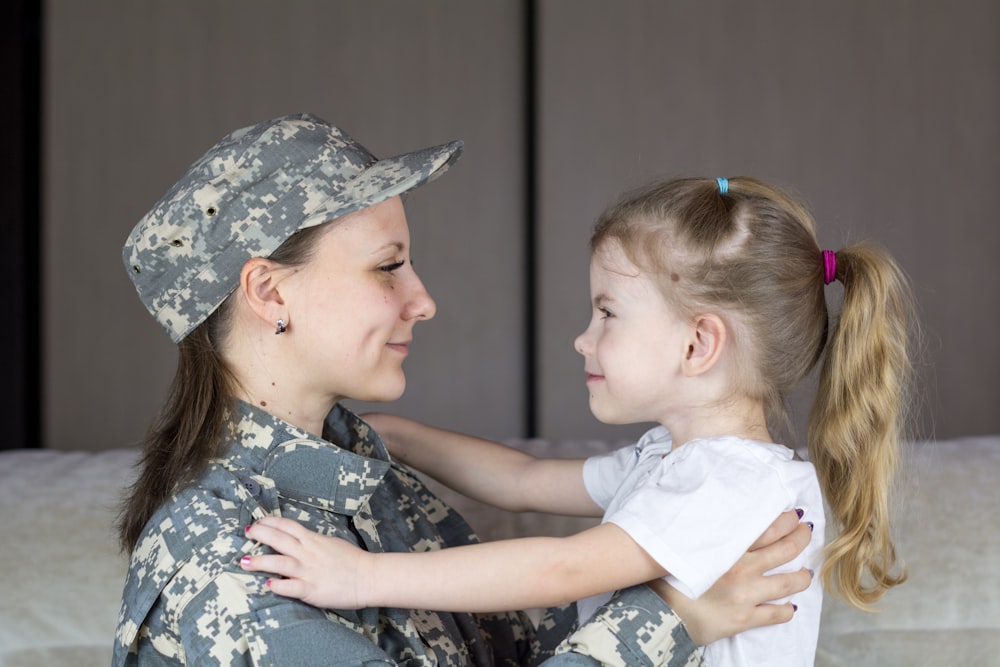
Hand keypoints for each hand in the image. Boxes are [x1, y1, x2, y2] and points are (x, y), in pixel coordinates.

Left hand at [241, 517, 372, 608]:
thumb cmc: (352, 560)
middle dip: (260, 534)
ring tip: (244, 562)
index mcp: (313, 540)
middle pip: (279, 539)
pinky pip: (290, 587)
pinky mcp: (311, 590)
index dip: (270, 522)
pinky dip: (277, 585)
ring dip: (260, 561)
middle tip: (246, 533)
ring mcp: (308, 571)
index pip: (288, 526)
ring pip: (279, 563)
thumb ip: (312, 542)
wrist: (368, 577)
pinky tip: (266, 585)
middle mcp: (308, 553)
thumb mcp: (331, 543)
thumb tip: (297, 540)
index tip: (258, 522)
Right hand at [646, 509, 813, 645]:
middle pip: (784, 550)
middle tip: (807, 531)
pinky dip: (786, 610)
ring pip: (788, 583)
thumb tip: (708, 511)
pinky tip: (790, 607)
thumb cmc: (667, 577)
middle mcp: (741, 569)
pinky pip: (775, 614)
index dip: (785, 519)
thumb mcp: (685, 545)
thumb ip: (703, 532)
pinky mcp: (744, 619)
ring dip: (802, 577)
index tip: (793, 514)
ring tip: (806, 573)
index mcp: (726, 547)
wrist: (659, 613)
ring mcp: (746, 595)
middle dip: (801, 538)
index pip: (767, 527)